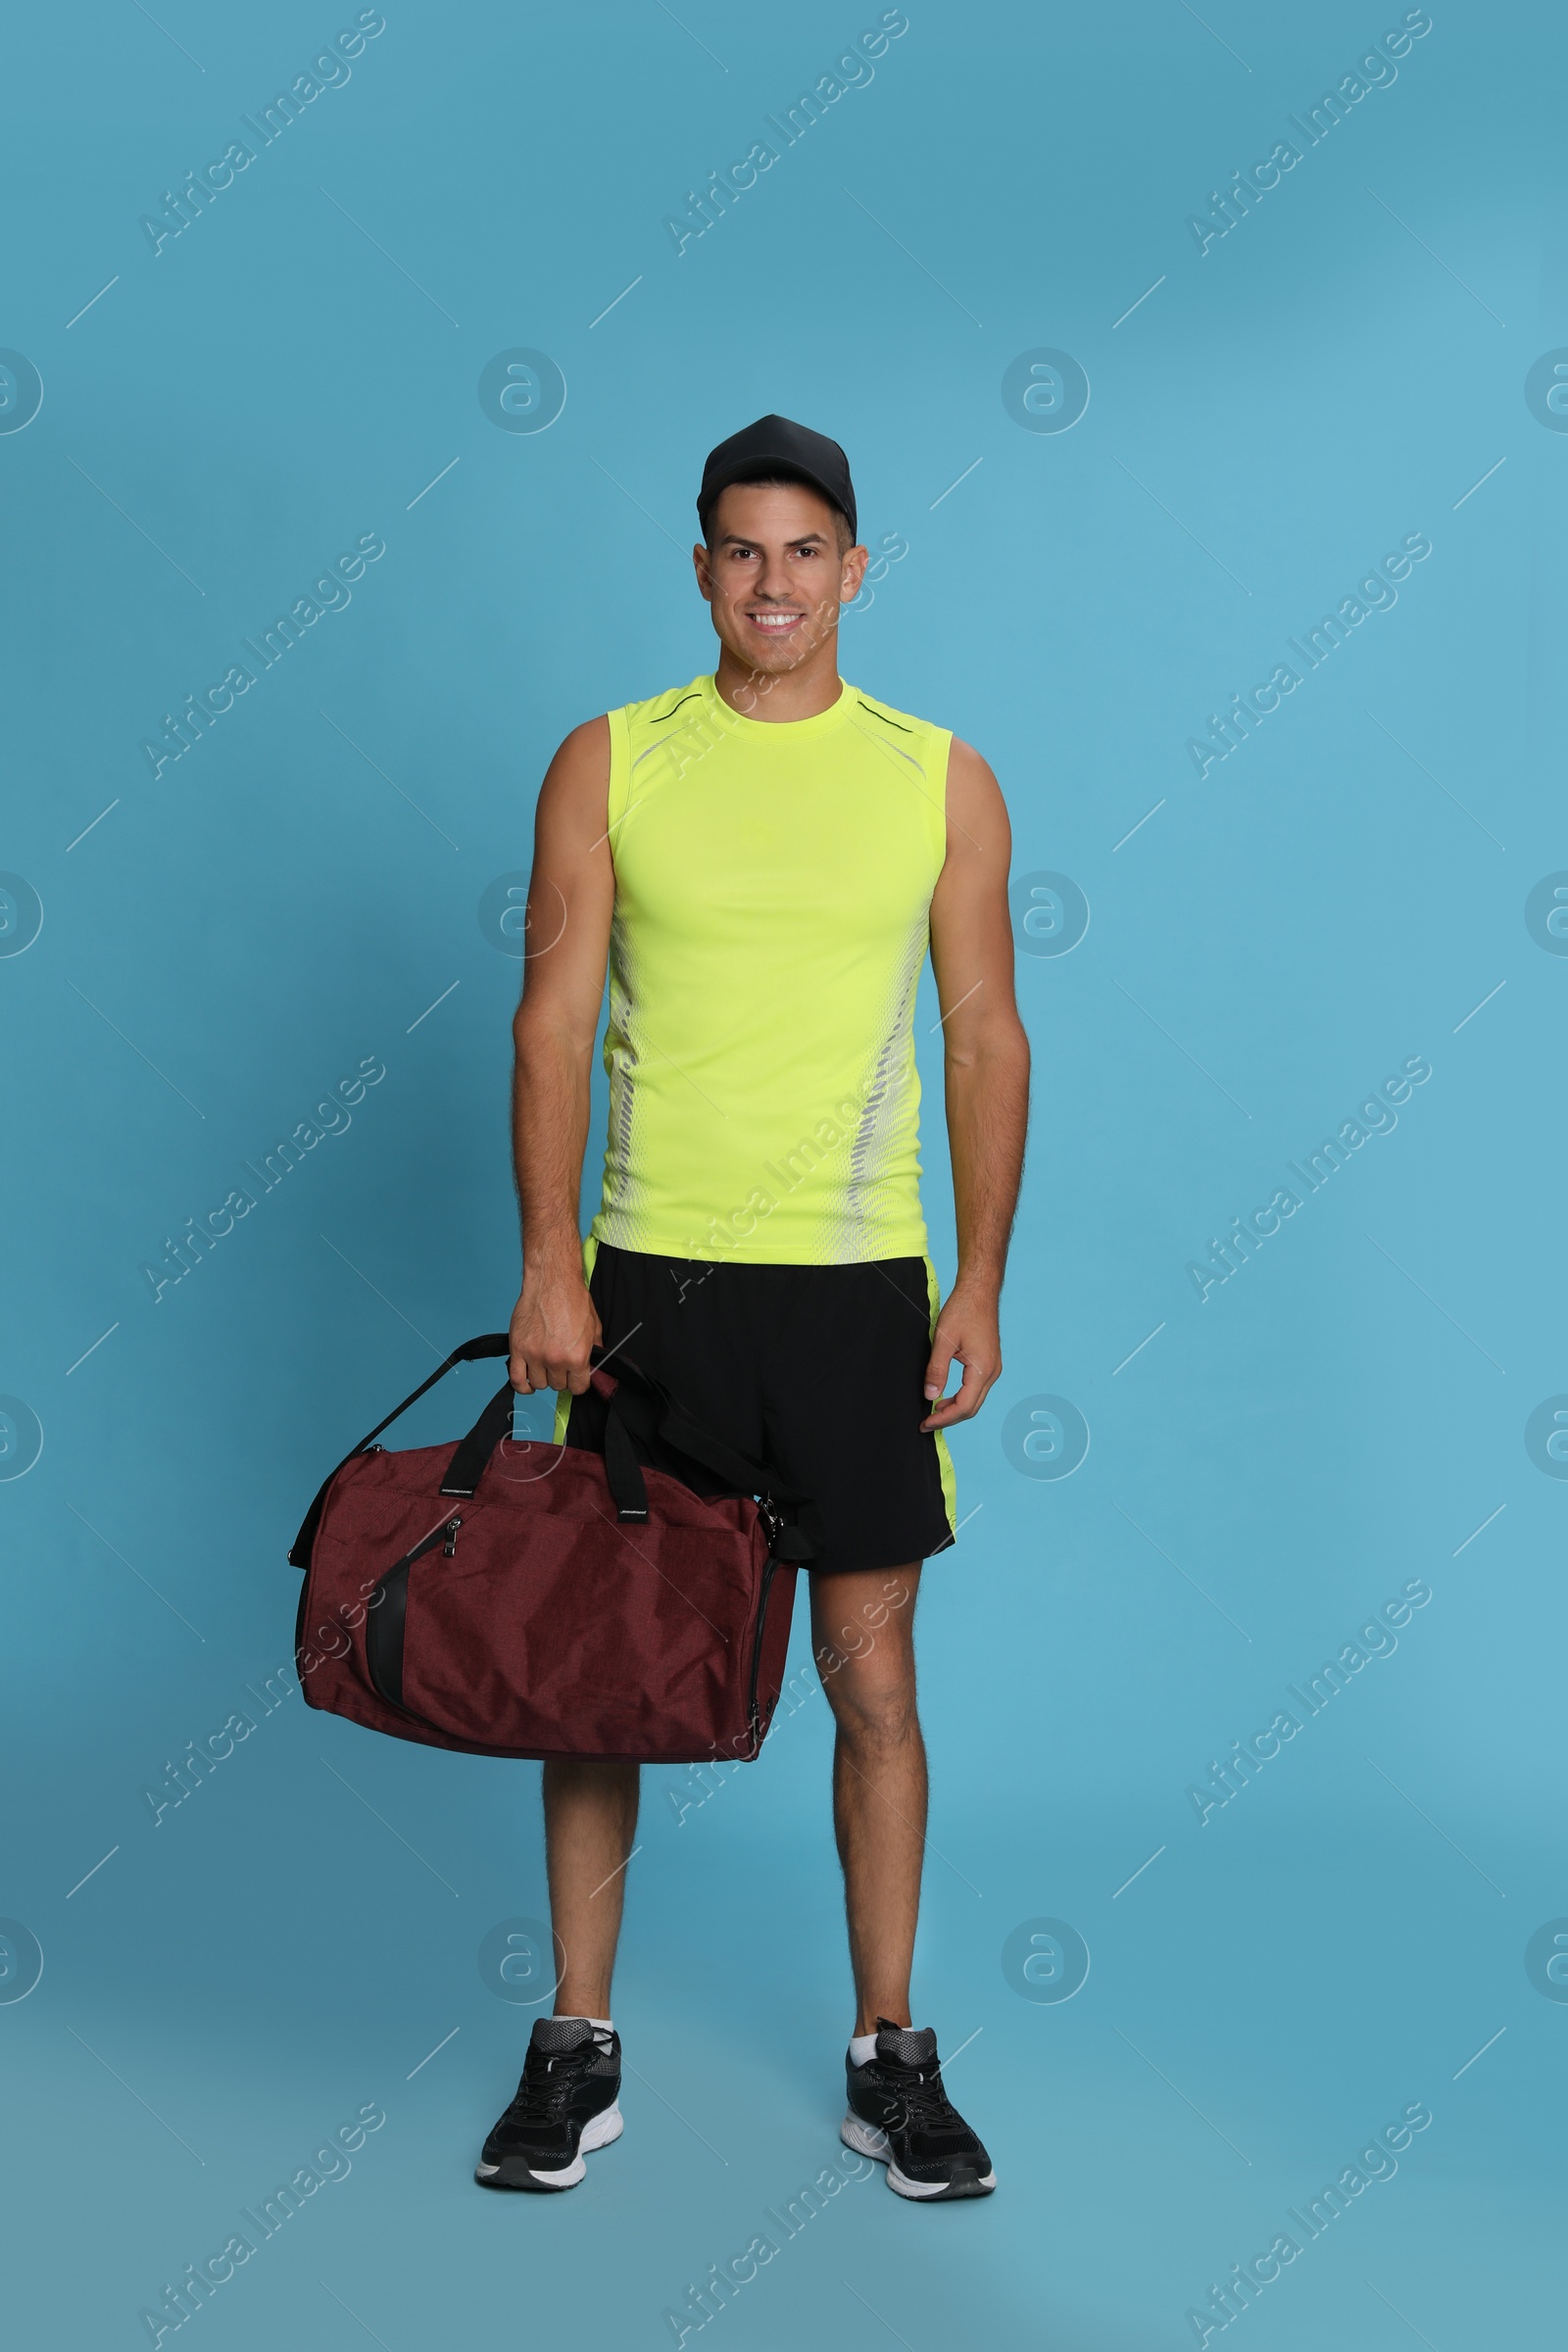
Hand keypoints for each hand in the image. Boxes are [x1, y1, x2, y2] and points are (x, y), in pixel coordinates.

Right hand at [509, 1262, 599, 1395]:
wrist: (552, 1281)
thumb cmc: (572, 1299)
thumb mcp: (594, 1326)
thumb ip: (595, 1350)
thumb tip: (594, 1365)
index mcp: (577, 1356)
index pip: (579, 1387)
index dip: (578, 1382)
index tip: (575, 1377)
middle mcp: (556, 1359)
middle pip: (558, 1386)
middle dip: (561, 1376)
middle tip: (560, 1362)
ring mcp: (535, 1355)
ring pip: (539, 1384)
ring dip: (543, 1377)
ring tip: (545, 1364)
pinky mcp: (518, 1349)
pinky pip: (516, 1379)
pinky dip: (522, 1385)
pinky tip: (528, 1381)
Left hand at [920, 1279, 1001, 1430]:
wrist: (979, 1292)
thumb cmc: (963, 1310)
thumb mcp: (943, 1340)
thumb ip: (936, 1370)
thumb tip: (930, 1395)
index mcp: (983, 1369)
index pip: (964, 1407)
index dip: (943, 1419)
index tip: (925, 1423)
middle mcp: (992, 1372)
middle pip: (971, 1408)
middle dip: (949, 1418)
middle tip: (926, 1423)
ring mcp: (993, 1368)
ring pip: (975, 1400)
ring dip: (955, 1409)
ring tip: (933, 1412)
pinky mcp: (989, 1363)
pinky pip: (976, 1389)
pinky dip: (961, 1397)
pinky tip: (946, 1397)